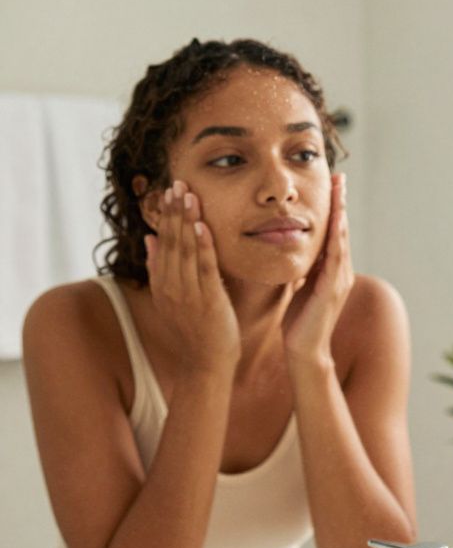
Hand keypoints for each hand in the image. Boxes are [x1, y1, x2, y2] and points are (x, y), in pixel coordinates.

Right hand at [143, 180, 239, 372]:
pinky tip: (203, 225)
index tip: (167, 192)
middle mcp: (170, 286)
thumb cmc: (195, 331)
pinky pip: (204, 268)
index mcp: (161, 284)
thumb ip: (161, 269)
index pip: (161, 243)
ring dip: (186, 221)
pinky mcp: (206, 300)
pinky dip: (203, 245)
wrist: (206, 364)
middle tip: (177, 183)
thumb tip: (150, 240)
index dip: (164, 216)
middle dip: (173, 211)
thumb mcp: (173, 298)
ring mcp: (187, 293)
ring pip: (185, 250)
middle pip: (169, 242)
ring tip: (188, 195)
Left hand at [282, 173, 352, 366]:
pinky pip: (335, 258)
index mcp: (331, 271)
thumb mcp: (299, 288)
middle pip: (341, 230)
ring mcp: (339, 281)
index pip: (333, 233)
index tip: (331, 185)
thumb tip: (295, 252)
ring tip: (339, 191)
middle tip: (339, 177)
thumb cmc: (299, 323)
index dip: (333, 209)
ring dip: (340, 214)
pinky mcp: (331, 290)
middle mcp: (340, 273)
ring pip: (341, 240)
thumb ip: (303, 270)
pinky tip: (335, 222)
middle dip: (340, 203)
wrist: (305, 352)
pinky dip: (336, 238)